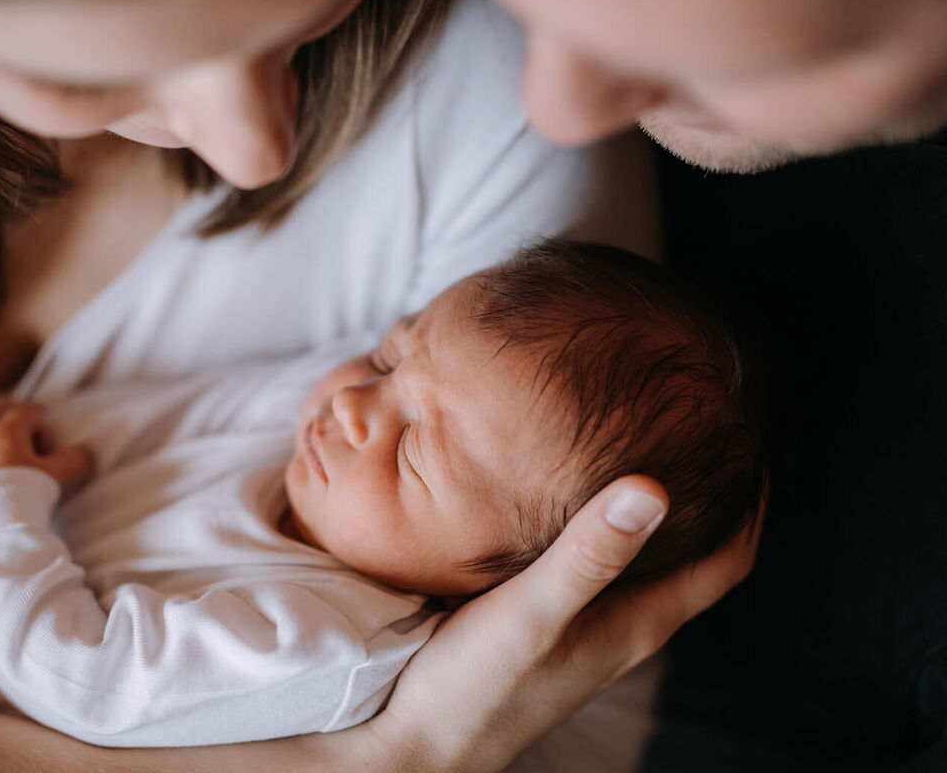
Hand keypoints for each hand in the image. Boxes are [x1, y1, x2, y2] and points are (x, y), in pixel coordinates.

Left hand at [0, 402, 92, 495]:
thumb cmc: (22, 497)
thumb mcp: (56, 477)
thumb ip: (74, 460)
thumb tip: (85, 454)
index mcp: (7, 430)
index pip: (29, 413)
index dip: (43, 431)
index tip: (47, 453)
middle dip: (15, 421)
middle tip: (28, 444)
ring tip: (0, 448)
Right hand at [367, 475, 761, 771]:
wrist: (422, 746)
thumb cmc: (477, 688)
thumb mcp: (533, 612)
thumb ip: (589, 555)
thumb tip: (654, 489)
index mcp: (640, 623)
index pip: (729, 560)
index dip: (750, 503)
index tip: (746, 442)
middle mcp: (626, 628)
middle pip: (696, 557)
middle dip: (711, 498)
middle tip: (697, 431)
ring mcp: (591, 632)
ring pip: (648, 563)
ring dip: (658, 514)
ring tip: (643, 449)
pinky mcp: (555, 630)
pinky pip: (603, 570)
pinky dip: (609, 530)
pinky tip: (574, 501)